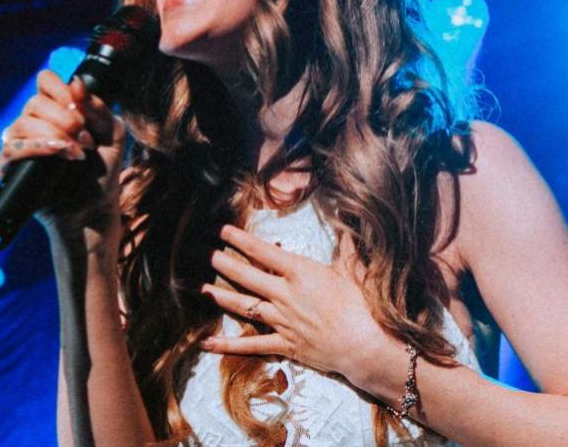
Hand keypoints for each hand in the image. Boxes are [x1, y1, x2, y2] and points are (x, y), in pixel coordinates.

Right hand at [0, 69, 122, 235]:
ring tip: (77, 154)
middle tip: (86, 141)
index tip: (80, 110)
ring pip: (22, 124)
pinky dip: (36, 148)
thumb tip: (75, 82)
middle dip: (65, 120)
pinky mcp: (10, 168)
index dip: (61, 90)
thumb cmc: (102, 171)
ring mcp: (20, 144)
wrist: (94, 208)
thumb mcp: (111, 133)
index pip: (45, 81)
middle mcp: (34, 123)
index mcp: (55, 109)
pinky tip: (58, 154)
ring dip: (55, 135)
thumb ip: (96, 106)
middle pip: (34, 102)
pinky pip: (10, 149)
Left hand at [199, 224, 402, 385]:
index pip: (264, 252)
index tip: (224, 231)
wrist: (364, 345)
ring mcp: (282, 321)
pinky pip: (251, 345)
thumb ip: (346, 246)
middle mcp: (285, 295)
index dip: (241, 240)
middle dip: (225, 264)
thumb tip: (347, 222)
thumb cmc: (362, 306)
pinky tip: (207, 344)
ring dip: (222, 296)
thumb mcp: (354, 270)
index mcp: (301, 273)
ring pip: (244, 306)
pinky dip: (228, 345)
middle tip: (207, 255)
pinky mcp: (284, 344)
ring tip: (203, 288)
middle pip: (247, 276)